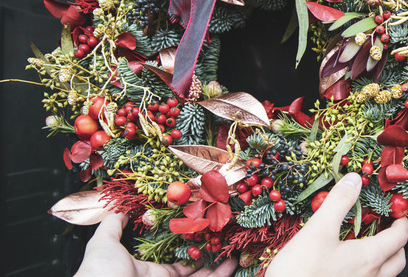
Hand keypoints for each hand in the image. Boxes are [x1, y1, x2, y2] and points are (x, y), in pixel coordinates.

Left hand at [73, 212, 237, 276]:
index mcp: (150, 273)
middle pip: (196, 271)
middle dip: (212, 257)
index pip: (178, 263)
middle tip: (227, 240)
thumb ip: (113, 224)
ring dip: (222, 264)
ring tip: (237, 249)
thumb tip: (119, 206)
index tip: (206, 232)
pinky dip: (222, 275)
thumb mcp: (104, 243)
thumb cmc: (100, 273)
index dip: (193, 249)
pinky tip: (234, 262)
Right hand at [266, 172, 407, 276]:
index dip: (402, 223)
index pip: (399, 238)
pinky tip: (352, 266)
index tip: (398, 213)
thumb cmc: (300, 270)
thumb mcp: (318, 229)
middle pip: (398, 260)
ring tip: (371, 246)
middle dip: (397, 242)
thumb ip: (339, 202)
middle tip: (387, 228)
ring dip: (385, 259)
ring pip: (386, 275)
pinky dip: (371, 273)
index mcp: (369, 258)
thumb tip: (355, 179)